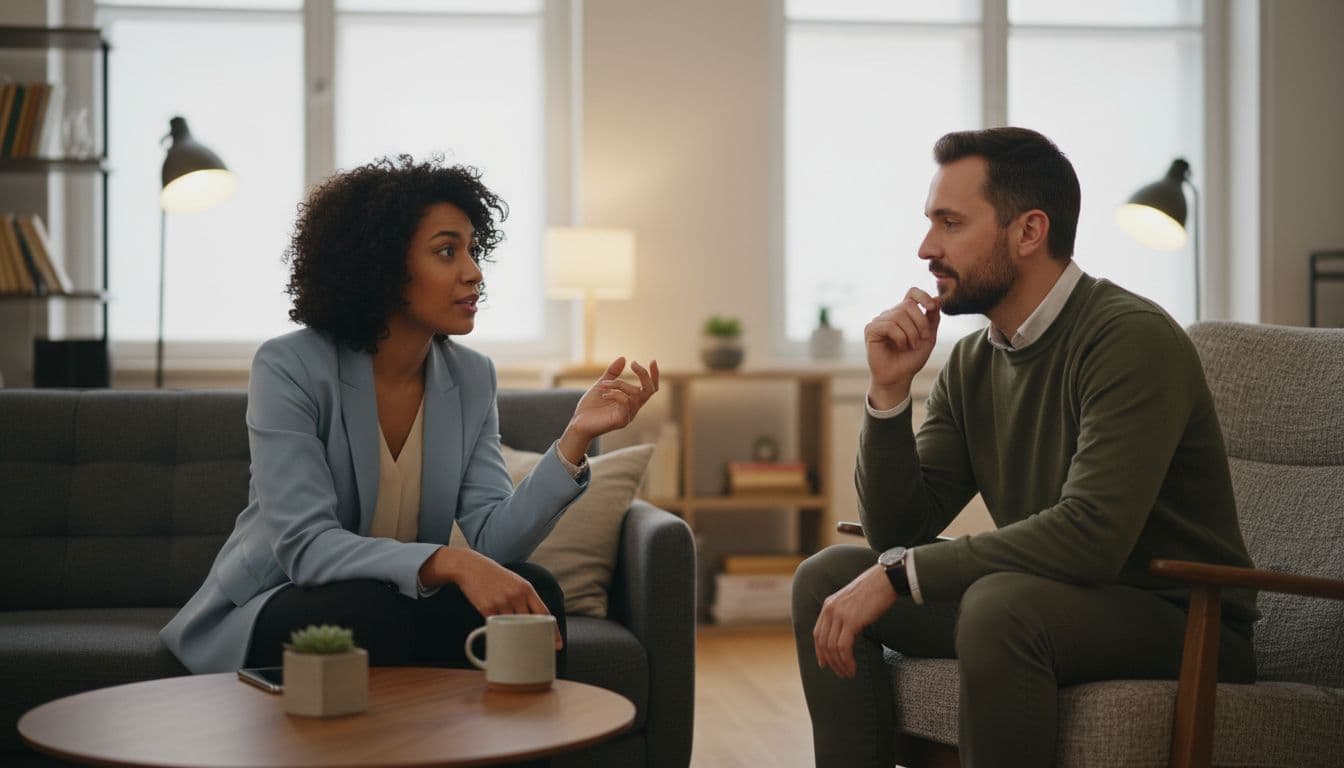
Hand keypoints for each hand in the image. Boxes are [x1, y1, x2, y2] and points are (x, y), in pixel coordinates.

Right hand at [419, 548, 561, 648]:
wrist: (471, 567)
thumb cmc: (496, 576)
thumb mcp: (516, 582)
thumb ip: (526, 598)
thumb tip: (536, 621)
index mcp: (527, 589)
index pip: (544, 613)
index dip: (553, 630)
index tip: (557, 644)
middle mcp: (516, 595)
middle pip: (530, 623)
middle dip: (533, 636)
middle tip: (535, 647)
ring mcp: (502, 602)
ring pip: (512, 626)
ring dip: (512, 632)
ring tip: (511, 634)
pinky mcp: (487, 608)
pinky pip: (495, 625)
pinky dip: (497, 627)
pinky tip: (494, 624)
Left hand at [559, 357, 659, 462]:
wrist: (578, 423)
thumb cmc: (590, 407)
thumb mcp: (602, 384)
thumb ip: (613, 373)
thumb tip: (623, 358)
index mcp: (631, 400)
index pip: (650, 389)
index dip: (654, 375)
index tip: (653, 361)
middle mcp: (633, 408)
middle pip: (649, 390)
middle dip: (644, 375)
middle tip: (633, 364)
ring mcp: (628, 415)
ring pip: (635, 394)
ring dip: (619, 384)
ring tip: (603, 384)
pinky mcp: (621, 421)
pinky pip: (626, 402)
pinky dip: (616, 394)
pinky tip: (604, 395)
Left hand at [812, 564, 899, 677]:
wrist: (886, 579)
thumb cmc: (874, 591)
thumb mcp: (853, 603)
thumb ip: (845, 617)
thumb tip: (847, 637)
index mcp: (828, 605)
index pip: (818, 633)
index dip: (820, 651)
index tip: (825, 664)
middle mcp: (830, 610)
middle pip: (823, 643)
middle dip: (830, 661)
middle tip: (840, 673)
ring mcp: (839, 615)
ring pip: (832, 648)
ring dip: (839, 664)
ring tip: (848, 673)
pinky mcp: (851, 621)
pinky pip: (843, 647)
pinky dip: (846, 660)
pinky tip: (853, 667)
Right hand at [864, 288, 940, 407]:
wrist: (899, 377)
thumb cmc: (912, 358)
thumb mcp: (928, 337)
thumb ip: (932, 318)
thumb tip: (937, 298)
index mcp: (904, 313)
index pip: (912, 293)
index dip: (922, 296)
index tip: (931, 308)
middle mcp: (890, 314)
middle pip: (908, 305)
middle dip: (920, 322)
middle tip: (922, 338)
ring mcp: (879, 321)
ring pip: (899, 315)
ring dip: (911, 333)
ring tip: (911, 346)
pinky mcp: (871, 329)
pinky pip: (889, 325)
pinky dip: (900, 337)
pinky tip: (900, 347)